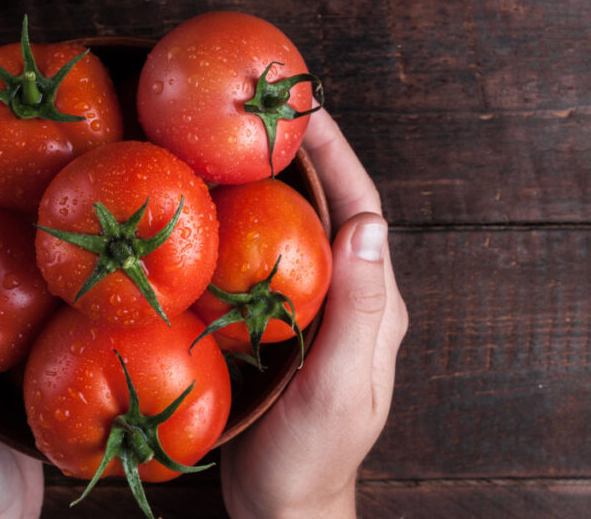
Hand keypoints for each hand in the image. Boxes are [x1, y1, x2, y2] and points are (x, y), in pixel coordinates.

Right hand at [220, 109, 408, 517]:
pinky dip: (248, 227)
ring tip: (237, 146)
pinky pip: (268, 262)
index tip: (307, 110)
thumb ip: (357, 311)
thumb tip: (368, 225)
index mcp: (373, 306)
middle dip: (306, 157)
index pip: (362, 212)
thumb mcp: (338, 386)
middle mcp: (349, 299)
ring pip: (299, 232)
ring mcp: (315, 312)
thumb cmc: (310, 455)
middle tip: (264, 113)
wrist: (284, 502)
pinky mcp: (281, 326)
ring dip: (276, 185)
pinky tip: (217, 214)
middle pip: (332, 210)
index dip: (337, 157)